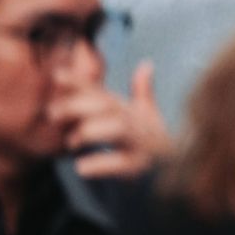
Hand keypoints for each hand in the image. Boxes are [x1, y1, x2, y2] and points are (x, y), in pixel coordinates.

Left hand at [52, 62, 173, 179]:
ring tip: (71, 142)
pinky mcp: (141, 167)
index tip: (56, 75)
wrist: (183, 171)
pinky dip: (101, 165)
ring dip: (90, 131)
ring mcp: (140, 144)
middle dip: (78, 106)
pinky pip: (121, 164)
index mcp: (131, 110)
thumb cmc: (157, 143)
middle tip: (52, 113)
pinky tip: (82, 167)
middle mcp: (136, 122)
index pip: (102, 92)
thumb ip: (142, 92)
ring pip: (117, 128)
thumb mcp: (149, 116)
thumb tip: (147, 64)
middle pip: (107, 106)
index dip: (79, 82)